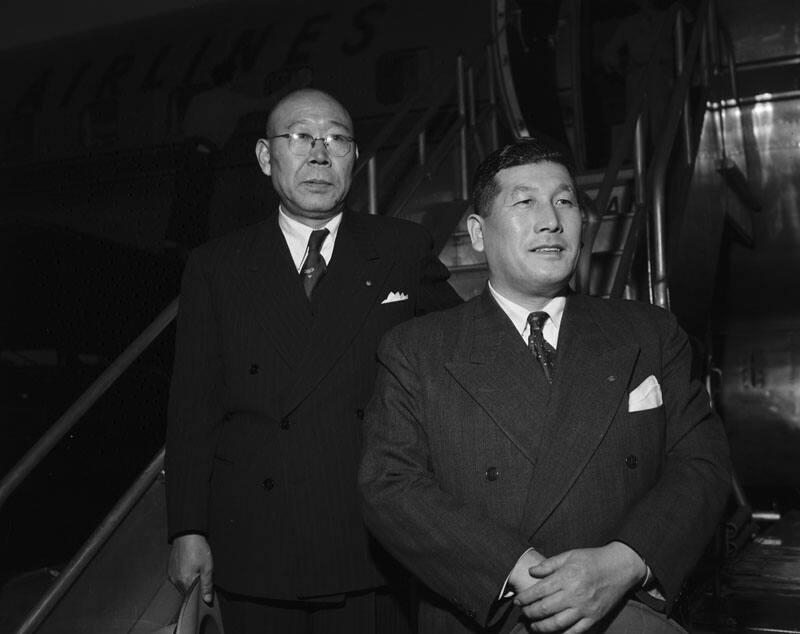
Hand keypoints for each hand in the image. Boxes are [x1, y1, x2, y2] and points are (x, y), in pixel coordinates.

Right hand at [168, 533, 213, 603]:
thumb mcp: (208, 567)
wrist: (187, 535)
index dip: (200, 595)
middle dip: (195, 586)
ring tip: (195, 568)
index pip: (193, 597)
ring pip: (183, 585)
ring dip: (189, 581)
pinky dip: (184, 575)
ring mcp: (172, 576)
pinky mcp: (170, 571)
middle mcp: (177, 581)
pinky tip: (189, 566)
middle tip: (202, 574)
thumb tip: (207, 600)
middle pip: (188, 591)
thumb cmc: (198, 548)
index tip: (205, 590)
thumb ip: (207, 585)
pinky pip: (178, 578)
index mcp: (187, 582)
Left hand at [514, 542, 645, 632]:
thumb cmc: (592, 559)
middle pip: (545, 609)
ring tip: (533, 626)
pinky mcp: (594, 618)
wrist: (620, 567)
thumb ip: (549, 564)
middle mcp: (574, 594)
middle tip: (523, 613)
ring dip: (541, 627)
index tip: (517, 601)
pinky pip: (575, 631)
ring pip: (557, 624)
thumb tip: (531, 572)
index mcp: (566, 577)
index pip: (539, 591)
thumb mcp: (569, 555)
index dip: (525, 598)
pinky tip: (553, 633)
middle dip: (530, 613)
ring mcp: (584, 608)